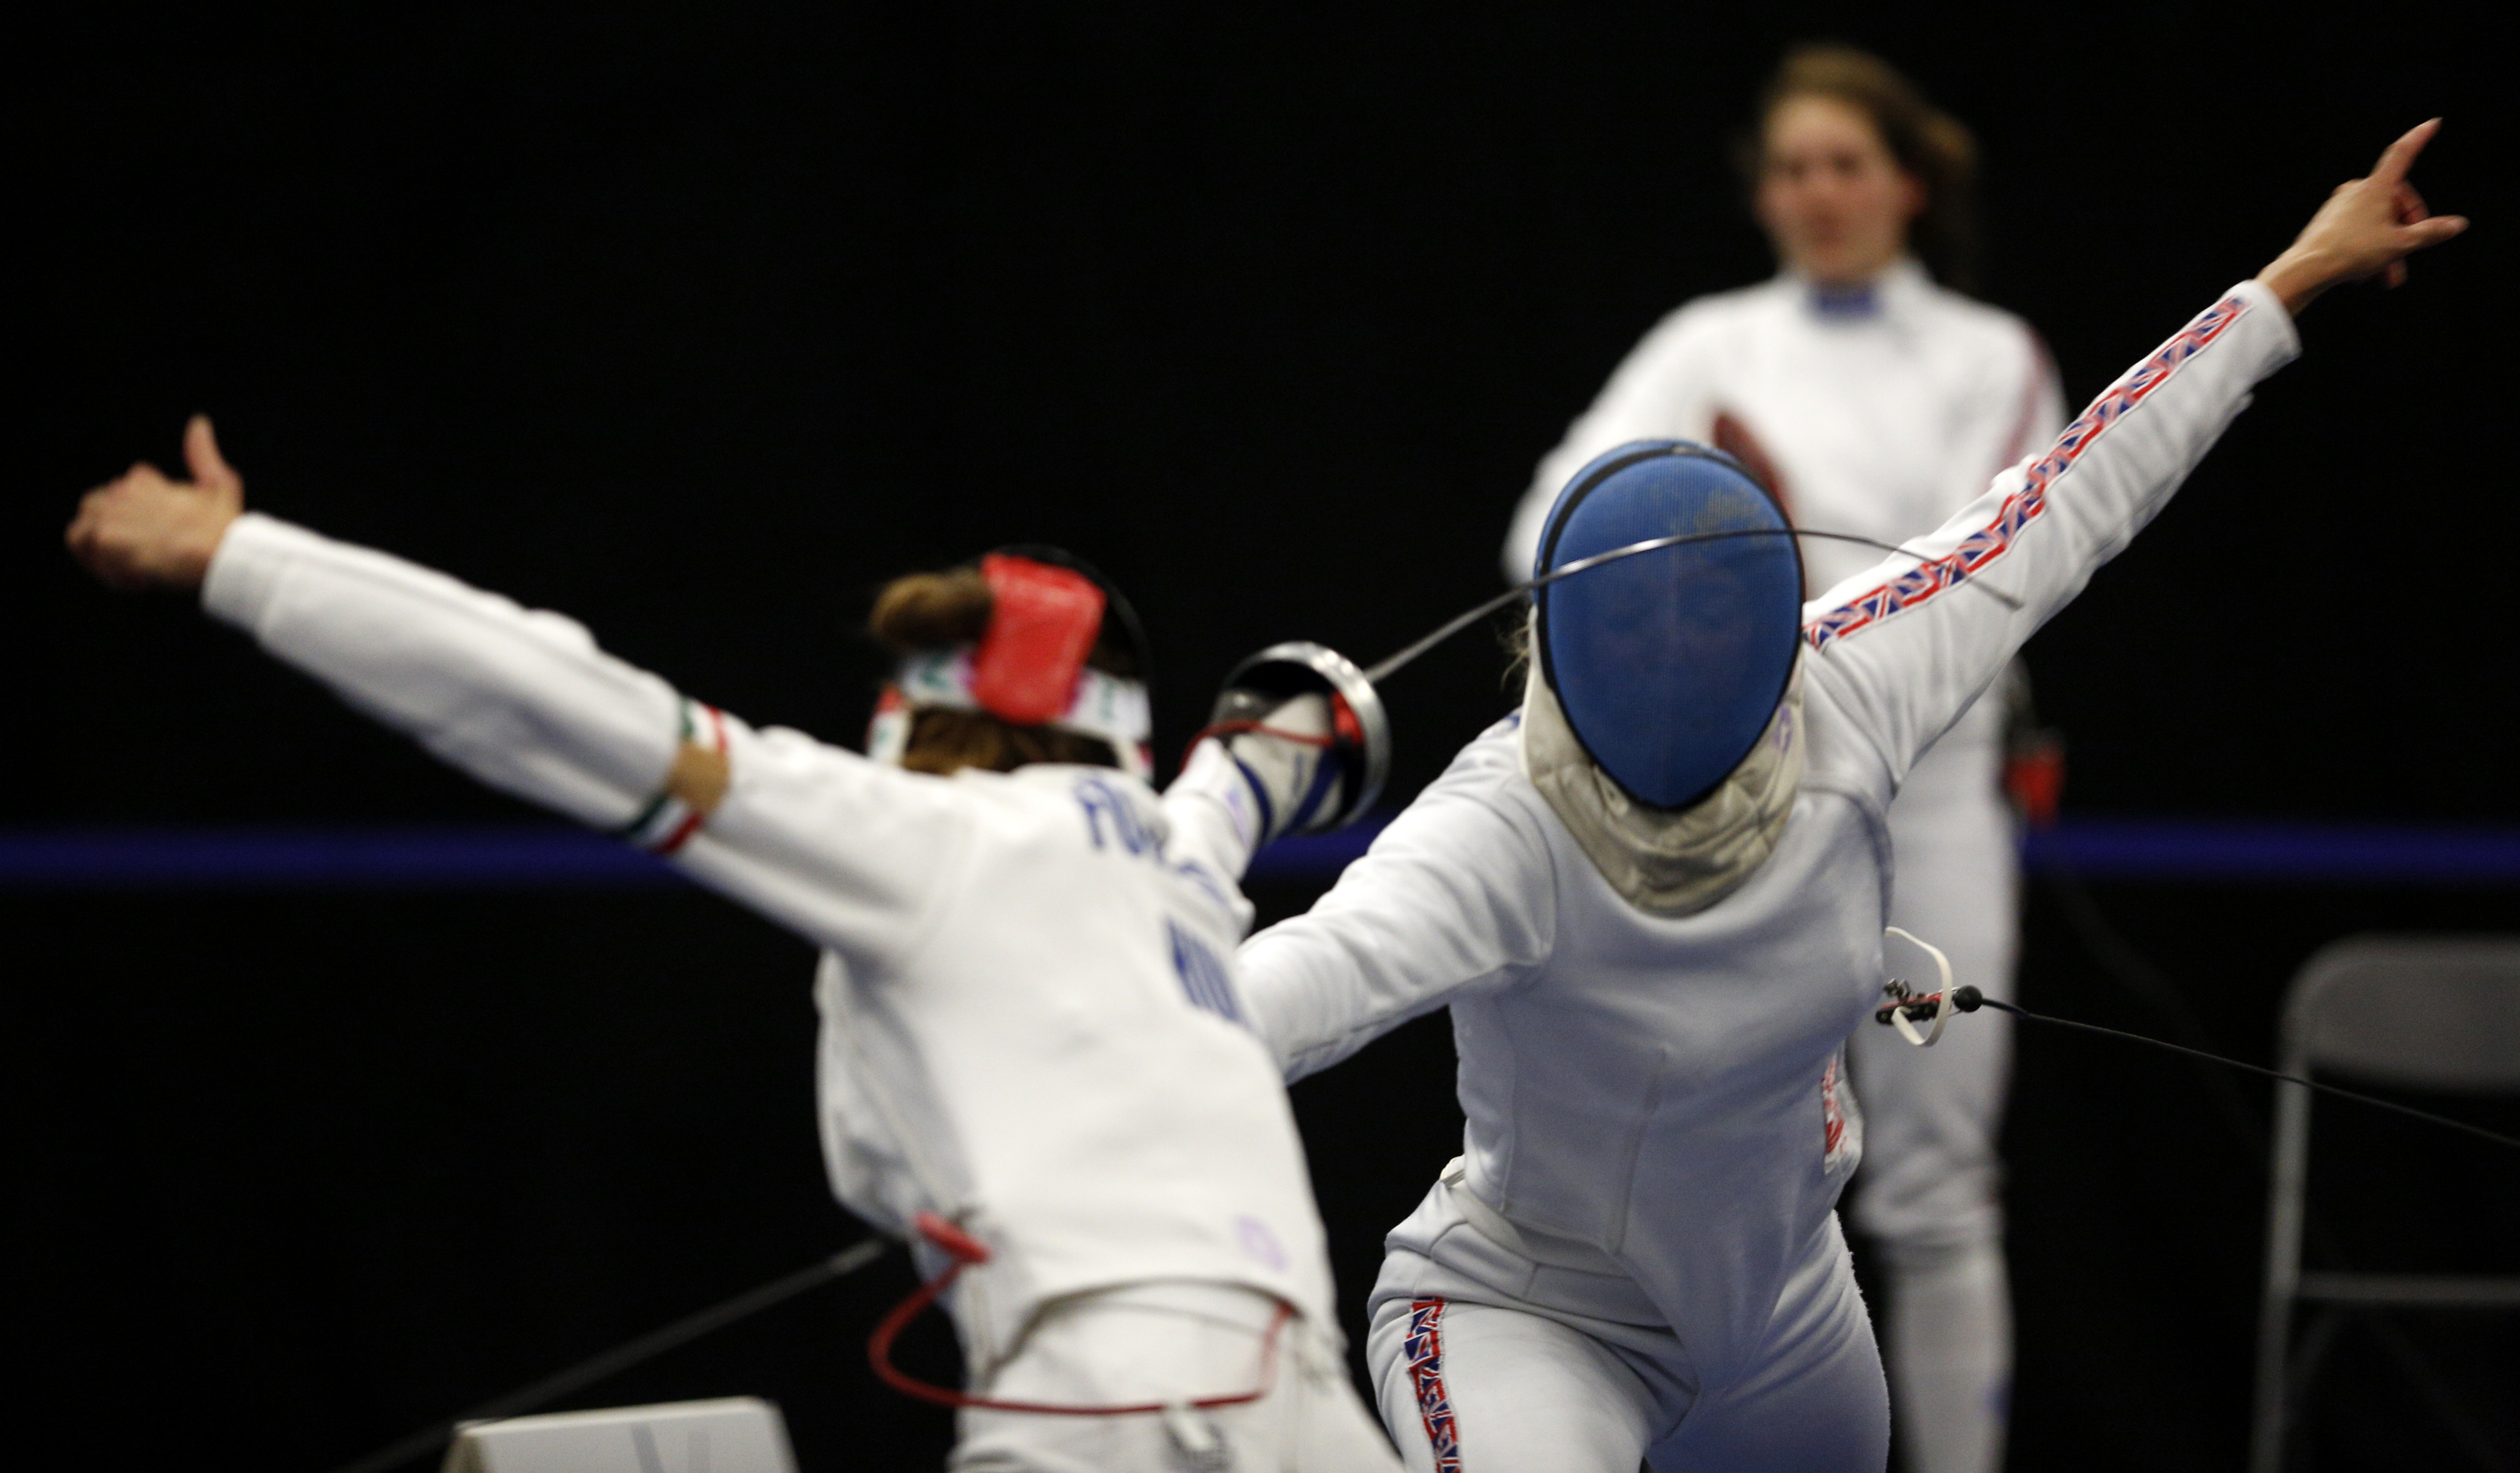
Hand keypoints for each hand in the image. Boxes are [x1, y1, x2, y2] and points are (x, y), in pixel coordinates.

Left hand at [66, 415, 246, 591]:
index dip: (137, 518)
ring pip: (82, 529)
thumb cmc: (224, 525)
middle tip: (144, 558)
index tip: (160, 540)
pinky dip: (103, 568)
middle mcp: (121, 492)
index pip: (119, 492)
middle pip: (94, 508)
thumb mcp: (219, 483)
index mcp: (144, 480)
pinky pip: (84, 550)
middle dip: (112, 534)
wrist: (220, 553)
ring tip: (133, 570)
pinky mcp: (105, 538)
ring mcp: (111, 514)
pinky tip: (135, 579)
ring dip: (102, 552)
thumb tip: (198, 422)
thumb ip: (202, 454)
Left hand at [2257, 120, 2468, 314]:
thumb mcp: (2400, 244)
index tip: (2432, 122)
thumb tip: (2458, 224)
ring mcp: (2341, 204)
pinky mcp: (2329, 220)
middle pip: (2395, 202)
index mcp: (2377, 187)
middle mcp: (2357, 190)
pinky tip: (2367, 275)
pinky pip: (2359, 230)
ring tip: (2389, 277)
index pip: (2403, 153)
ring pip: (2377, 222)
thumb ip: (2430, 232)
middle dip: (2406, 230)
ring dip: (2388, 249)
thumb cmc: (2351, 253)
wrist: (2305, 270)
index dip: (2420, 138)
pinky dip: (2369, 249)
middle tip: (2408, 256)